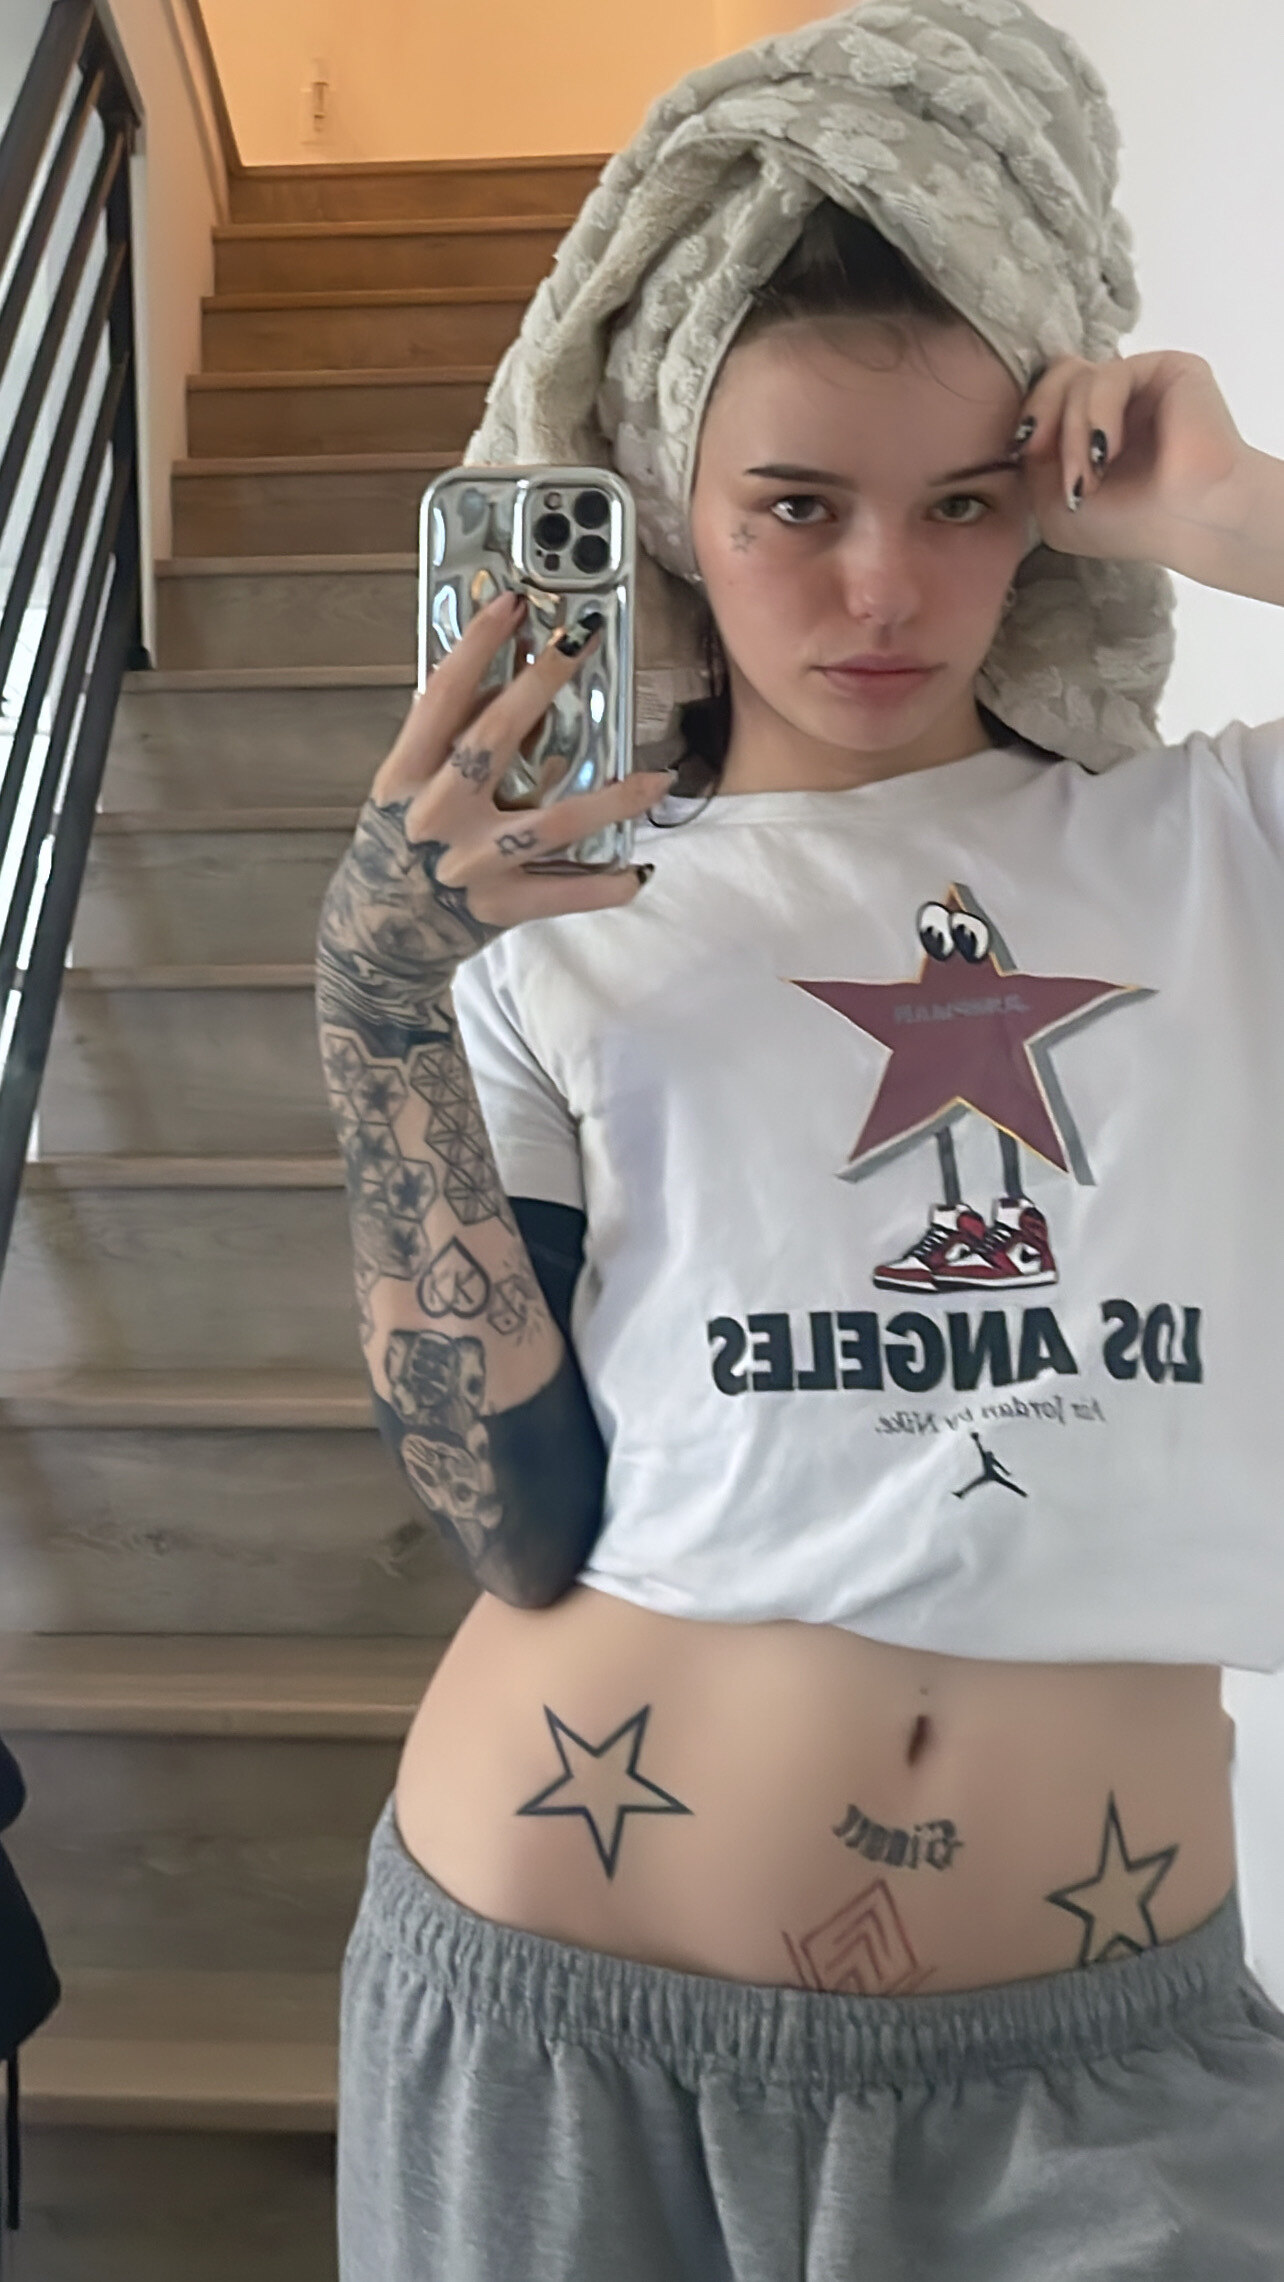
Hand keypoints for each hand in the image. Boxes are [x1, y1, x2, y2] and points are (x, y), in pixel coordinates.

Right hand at [369, 590, 668, 931]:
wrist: (379, 932)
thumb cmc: (397, 847)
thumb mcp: (405, 786)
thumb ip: (443, 739)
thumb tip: (494, 676)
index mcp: (407, 777)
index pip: (441, 695)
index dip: (476, 645)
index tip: (510, 603)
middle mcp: (438, 815)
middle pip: (494, 737)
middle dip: (541, 683)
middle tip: (583, 643)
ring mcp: (473, 863)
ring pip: (553, 822)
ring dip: (611, 800)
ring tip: (657, 780)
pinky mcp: (502, 906)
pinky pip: (565, 894)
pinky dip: (606, 885)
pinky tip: (640, 868)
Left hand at [1012, 350, 1255, 572]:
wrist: (1188, 523)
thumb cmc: (1129, 524)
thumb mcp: (1055, 505)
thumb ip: (1031, 464)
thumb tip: (1024, 431)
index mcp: (1088, 426)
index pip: (1044, 396)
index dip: (1027, 417)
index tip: (1020, 453)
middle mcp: (1113, 400)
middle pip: (1056, 376)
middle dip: (1040, 417)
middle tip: (1038, 455)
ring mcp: (1139, 383)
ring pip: (1077, 378)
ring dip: (1071, 432)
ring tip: (1086, 478)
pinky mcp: (1166, 369)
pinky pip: (1110, 374)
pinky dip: (1098, 414)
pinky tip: (1108, 451)